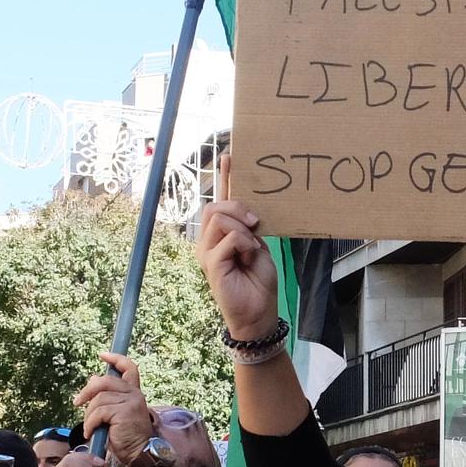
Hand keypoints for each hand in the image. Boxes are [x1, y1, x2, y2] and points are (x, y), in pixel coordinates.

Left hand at [75, 353, 156, 466]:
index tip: (102, 355)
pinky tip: (90, 433)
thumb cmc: (126, 437)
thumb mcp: (116, 414)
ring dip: (88, 415)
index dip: (115, 358)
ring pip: (98, 400)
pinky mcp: (124, 411)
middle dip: (87, 391)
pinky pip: (98, 412)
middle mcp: (135, 394)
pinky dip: (90, 423)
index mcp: (134, 392)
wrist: (140, 454)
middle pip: (104, 381)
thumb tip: (92, 380)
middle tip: (77, 402)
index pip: (129, 367)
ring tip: (89, 428)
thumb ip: (108, 398)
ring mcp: (131, 401)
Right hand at [195, 154, 279, 341]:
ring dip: (242, 227)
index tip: (230, 155)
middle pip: (215, 206)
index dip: (225, 177)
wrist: (258, 311)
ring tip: (252, 245)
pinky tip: (249, 254)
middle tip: (256, 222)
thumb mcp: (257, 247)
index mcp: (220, 234)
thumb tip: (249, 214)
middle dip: (237, 207)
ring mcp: (206, 251)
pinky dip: (243, 242)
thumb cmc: (258, 281)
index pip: (219, 201)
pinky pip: (228, 237)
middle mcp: (208, 240)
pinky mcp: (210, 262)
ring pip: (219, 218)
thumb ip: (249, 228)